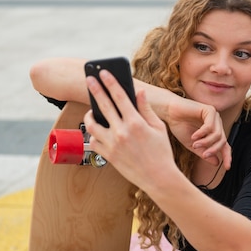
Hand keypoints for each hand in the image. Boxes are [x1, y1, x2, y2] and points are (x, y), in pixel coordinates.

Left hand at [83, 70, 177, 188]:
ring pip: (92, 125)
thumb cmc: (161, 153)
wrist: (158, 178)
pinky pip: (94, 142)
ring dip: (89, 116)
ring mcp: (113, 145)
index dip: (111, 82)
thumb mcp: (158, 128)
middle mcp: (122, 132)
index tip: (104, 73)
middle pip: (103, 106)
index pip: (120, 97)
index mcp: (136, 123)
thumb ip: (146, 109)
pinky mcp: (108, 156)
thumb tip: (139, 93)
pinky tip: (98, 131)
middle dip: (95, 90)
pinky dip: (94, 135)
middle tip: (89, 80)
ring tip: (91, 111)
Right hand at [135, 80, 231, 169]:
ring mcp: (214, 116)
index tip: (227, 167)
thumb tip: (217, 163)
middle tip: (204, 155)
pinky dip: (202, 133)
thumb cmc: (179, 126)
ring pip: (218, 134)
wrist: (169, 112)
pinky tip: (194, 136)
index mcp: (214, 132)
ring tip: (195, 144)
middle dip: (213, 150)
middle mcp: (216, 123)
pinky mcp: (210, 110)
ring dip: (206, 142)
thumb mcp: (192, 145)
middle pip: (223, 141)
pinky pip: (210, 126)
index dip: (227, 156)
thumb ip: (204, 153)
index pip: (225, 145)